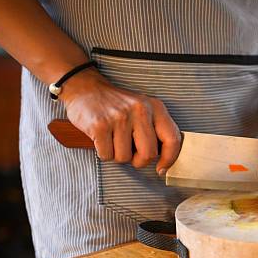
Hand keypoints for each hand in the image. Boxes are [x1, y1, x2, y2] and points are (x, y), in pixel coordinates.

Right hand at [59, 69, 180, 174]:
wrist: (85, 89)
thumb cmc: (118, 106)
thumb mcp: (144, 109)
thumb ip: (157, 130)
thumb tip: (166, 160)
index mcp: (155, 107)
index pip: (172, 139)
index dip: (169, 159)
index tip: (161, 169)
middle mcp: (140, 110)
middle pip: (148, 154)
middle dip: (139, 161)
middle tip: (131, 153)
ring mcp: (119, 117)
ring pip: (125, 157)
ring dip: (117, 155)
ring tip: (113, 139)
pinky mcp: (99, 125)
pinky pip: (107, 155)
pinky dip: (104, 152)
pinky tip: (102, 138)